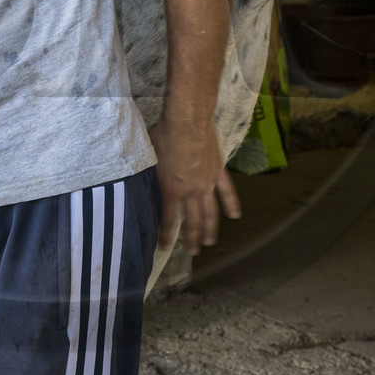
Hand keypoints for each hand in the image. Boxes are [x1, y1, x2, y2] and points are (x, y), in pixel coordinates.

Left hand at [148, 115, 239, 255]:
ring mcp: (207, 183)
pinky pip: (227, 191)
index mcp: (170, 190)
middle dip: (191, 238)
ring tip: (209, 242)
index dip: (165, 236)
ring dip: (211, 228)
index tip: (164, 248)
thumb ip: (148, 173)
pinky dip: (231, 204)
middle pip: (192, 221)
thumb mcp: (148, 157)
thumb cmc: (163, 135)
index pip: (168, 219)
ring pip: (210, 211)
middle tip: (192, 252)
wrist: (187, 122)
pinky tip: (235, 215)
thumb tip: (139, 177)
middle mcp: (190, 191)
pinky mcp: (218, 171)